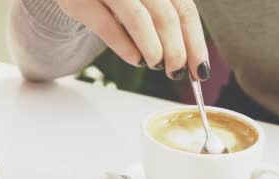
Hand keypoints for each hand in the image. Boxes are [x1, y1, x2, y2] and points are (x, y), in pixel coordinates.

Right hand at [57, 0, 209, 79]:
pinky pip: (108, 27)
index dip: (195, 42)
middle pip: (166, 16)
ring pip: (140, 20)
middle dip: (177, 51)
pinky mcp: (79, 1)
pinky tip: (136, 60)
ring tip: (158, 65)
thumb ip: (165, 15)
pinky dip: (125, 48)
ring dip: (154, 50)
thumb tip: (191, 56)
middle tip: (178, 72)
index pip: (185, 8)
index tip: (200, 69)